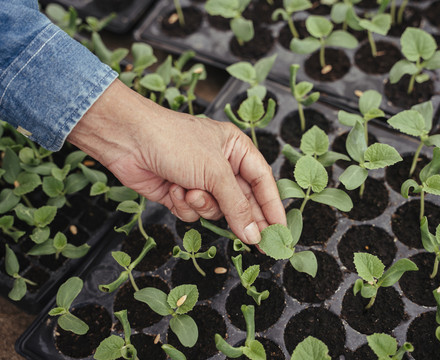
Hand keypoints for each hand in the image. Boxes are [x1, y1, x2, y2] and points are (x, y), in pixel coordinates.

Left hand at [67, 79, 285, 243]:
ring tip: (189, 191)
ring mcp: (200, 182)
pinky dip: (183, 205)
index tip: (282, 233)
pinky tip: (172, 189)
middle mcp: (221, 166)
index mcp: (236, 150)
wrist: (127, 140)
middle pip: (242, 202)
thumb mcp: (214, 172)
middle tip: (258, 245)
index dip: (273, 208)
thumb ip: (237, 206)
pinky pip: (193, 213)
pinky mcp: (180, 195)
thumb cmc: (175, 142)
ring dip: (202, 205)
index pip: (263, 183)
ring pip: (216, 210)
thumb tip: (254, 235)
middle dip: (242, 219)